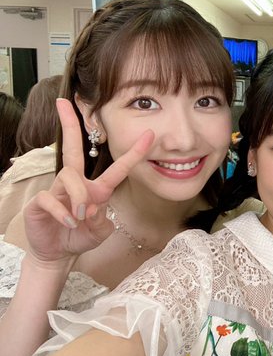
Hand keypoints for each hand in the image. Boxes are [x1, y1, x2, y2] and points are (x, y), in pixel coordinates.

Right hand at [22, 99, 152, 267]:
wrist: (58, 254)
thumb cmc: (81, 237)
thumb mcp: (100, 231)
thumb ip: (102, 219)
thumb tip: (93, 207)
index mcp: (96, 189)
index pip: (118, 168)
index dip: (134, 154)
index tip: (149, 135)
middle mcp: (76, 184)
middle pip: (73, 148)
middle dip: (69, 124)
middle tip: (63, 101)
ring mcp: (57, 191)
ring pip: (68, 176)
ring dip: (78, 197)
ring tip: (80, 217)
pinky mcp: (40, 202)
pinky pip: (51, 198)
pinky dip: (63, 212)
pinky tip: (69, 223)